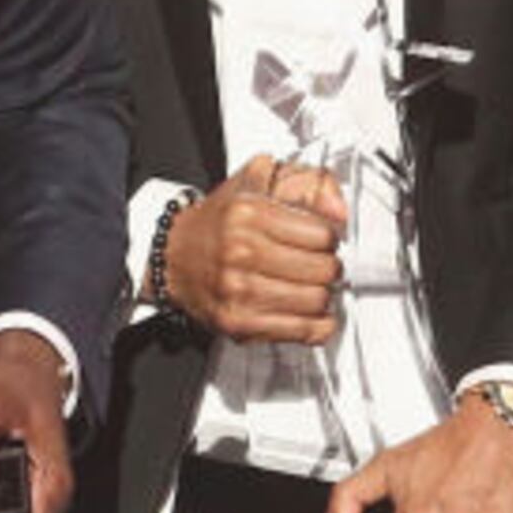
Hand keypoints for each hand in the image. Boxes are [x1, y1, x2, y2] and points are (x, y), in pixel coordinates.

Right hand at [163, 155, 346, 344]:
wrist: (172, 256)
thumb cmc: (218, 222)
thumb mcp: (259, 181)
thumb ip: (307, 182)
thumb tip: (339, 210)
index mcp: (248, 213)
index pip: (321, 234)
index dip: (329, 238)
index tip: (322, 241)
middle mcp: (241, 251)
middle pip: (322, 270)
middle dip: (329, 268)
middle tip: (320, 265)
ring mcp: (238, 290)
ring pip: (316, 301)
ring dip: (323, 295)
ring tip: (312, 287)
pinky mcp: (237, 322)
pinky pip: (299, 331)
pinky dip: (317, 326)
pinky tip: (313, 314)